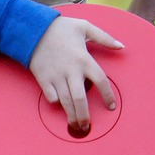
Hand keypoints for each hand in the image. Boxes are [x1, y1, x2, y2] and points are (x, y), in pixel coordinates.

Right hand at [28, 17, 121, 133]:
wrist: (33, 28)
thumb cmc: (62, 28)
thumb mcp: (85, 27)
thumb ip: (105, 38)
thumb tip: (122, 46)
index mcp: (84, 59)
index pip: (100, 81)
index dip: (107, 95)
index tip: (111, 106)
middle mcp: (71, 70)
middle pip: (80, 98)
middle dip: (84, 115)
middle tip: (87, 126)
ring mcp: (56, 76)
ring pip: (65, 101)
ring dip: (71, 115)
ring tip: (76, 126)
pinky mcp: (43, 79)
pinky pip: (51, 97)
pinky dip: (56, 103)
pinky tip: (61, 107)